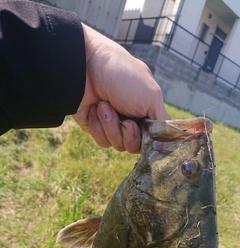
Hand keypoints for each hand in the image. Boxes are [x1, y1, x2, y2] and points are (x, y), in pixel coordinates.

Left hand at [72, 24, 169, 152]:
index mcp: (147, 109)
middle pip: (135, 146)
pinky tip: (94, 109)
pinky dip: (98, 127)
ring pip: (118, 145)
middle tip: (124, 119)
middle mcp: (131, 118)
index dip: (147, 138)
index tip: (141, 126)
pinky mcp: (95, 127)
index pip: (152, 137)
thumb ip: (162, 121)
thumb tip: (165, 139)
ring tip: (104, 105)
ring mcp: (112, 124)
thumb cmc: (122, 76)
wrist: (85, 67)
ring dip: (111, 126)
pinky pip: (102, 142)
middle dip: (128, 134)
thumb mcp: (152, 95)